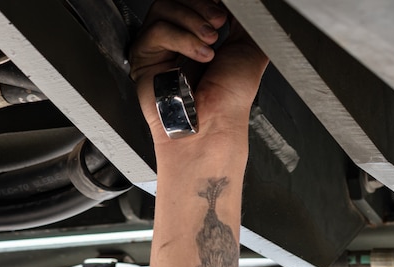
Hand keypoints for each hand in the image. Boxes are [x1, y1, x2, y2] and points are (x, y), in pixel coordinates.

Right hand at [131, 0, 267, 144]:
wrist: (214, 127)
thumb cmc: (229, 101)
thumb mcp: (250, 48)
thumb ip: (244, 20)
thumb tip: (238, 6)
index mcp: (200, 35)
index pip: (193, 2)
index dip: (206, 2)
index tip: (224, 10)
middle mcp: (178, 40)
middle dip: (201, 5)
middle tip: (219, 23)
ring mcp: (159, 48)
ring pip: (164, 7)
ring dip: (192, 21)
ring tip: (210, 44)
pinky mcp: (144, 58)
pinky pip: (157, 30)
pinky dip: (182, 38)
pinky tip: (199, 55)